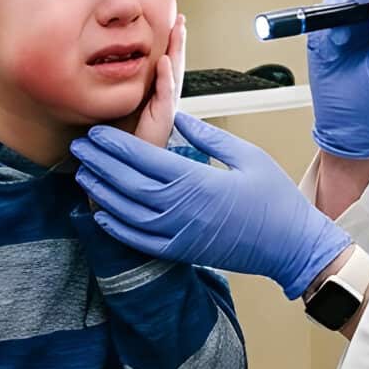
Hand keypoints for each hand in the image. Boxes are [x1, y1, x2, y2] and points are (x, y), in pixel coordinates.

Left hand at [71, 113, 351, 297]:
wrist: (290, 245)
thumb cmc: (274, 198)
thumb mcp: (247, 156)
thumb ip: (209, 137)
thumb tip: (180, 116)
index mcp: (195, 181)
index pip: (143, 159)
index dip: (115, 145)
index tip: (95, 132)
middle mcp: (180, 209)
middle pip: (127, 184)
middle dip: (100, 164)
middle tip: (78, 148)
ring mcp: (179, 234)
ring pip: (127, 213)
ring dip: (102, 193)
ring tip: (83, 176)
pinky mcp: (182, 251)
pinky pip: (140, 240)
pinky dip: (117, 228)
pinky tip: (102, 215)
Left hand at [111, 13, 185, 149]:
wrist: (127, 170)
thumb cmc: (122, 145)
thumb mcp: (119, 111)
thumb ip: (117, 95)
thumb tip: (102, 73)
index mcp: (155, 99)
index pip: (164, 67)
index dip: (168, 46)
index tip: (170, 25)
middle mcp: (163, 102)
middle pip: (174, 66)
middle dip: (177, 42)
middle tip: (180, 21)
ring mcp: (165, 110)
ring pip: (174, 75)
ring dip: (177, 52)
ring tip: (178, 31)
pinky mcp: (162, 120)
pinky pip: (165, 95)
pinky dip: (166, 78)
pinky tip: (165, 62)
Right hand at [307, 0, 368, 159]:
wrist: (348, 124)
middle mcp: (364, 22)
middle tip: (352, 6)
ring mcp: (340, 28)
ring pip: (335, 0)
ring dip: (336, 12)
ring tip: (340, 39)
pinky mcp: (320, 39)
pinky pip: (316, 21)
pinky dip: (321, 28)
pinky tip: (329, 47)